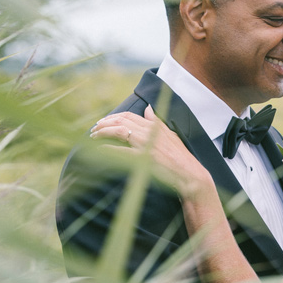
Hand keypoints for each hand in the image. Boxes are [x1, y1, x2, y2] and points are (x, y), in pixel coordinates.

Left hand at [90, 106, 214, 200]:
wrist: (189, 174)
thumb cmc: (180, 157)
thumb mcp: (169, 134)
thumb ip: (156, 121)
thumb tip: (148, 108)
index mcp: (154, 126)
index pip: (129, 116)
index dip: (113, 117)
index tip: (103, 121)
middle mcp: (149, 132)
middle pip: (121, 120)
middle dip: (104, 123)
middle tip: (94, 128)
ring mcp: (146, 144)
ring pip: (119, 131)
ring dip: (103, 132)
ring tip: (93, 136)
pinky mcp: (144, 158)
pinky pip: (122, 151)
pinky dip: (109, 148)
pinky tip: (100, 149)